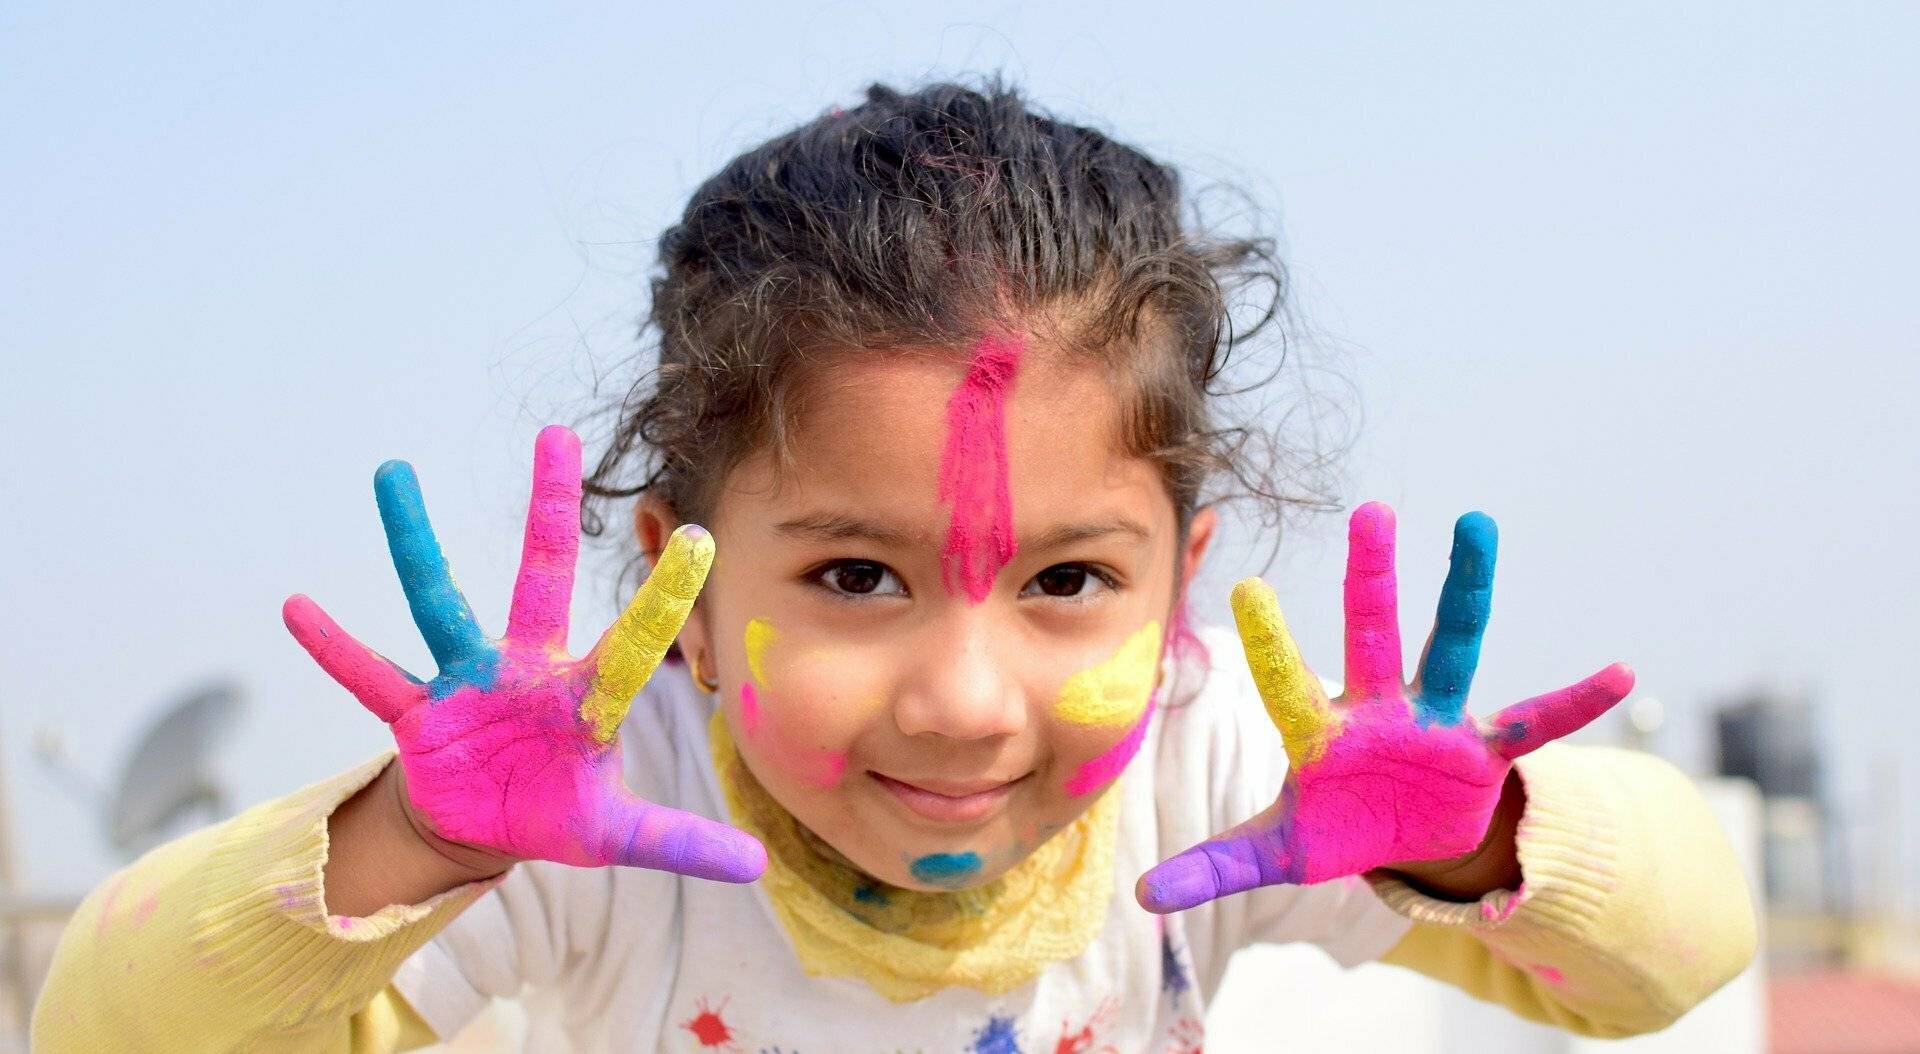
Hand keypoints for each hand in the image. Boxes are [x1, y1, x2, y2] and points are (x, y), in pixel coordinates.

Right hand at [283, 425, 764, 881]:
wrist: (483, 824)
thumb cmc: (555, 810)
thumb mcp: (616, 835)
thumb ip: (680, 840)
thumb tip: (758, 866)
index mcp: (585, 697)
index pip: (635, 643)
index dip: (665, 599)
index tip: (701, 538)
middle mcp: (527, 669)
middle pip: (541, 577)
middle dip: (550, 511)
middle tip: (557, 434)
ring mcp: (467, 682)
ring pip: (438, 601)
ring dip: (414, 542)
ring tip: (392, 471)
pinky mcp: (417, 713)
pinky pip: (370, 676)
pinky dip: (334, 648)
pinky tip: (296, 607)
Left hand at [1137, 501, 1630, 912]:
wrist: (1408, 840)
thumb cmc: (1337, 826)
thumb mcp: (1278, 853)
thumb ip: (1215, 866)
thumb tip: (1140, 897)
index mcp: (1321, 733)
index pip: (1289, 684)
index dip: (1272, 644)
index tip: (1247, 587)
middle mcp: (1378, 710)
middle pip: (1372, 635)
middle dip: (1372, 578)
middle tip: (1369, 510)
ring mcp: (1436, 721)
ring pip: (1453, 647)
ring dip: (1468, 592)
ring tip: (1478, 526)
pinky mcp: (1484, 749)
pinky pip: (1535, 722)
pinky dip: (1576, 703)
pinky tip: (1621, 674)